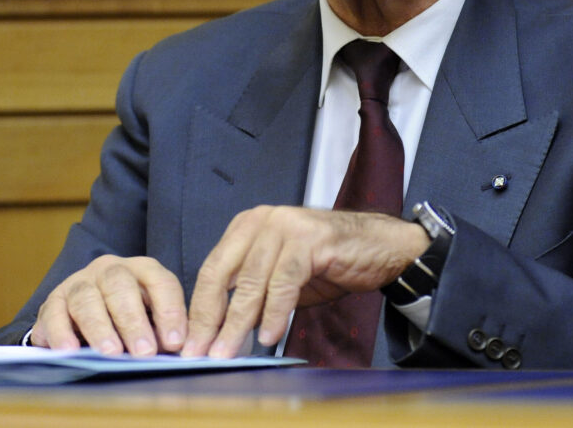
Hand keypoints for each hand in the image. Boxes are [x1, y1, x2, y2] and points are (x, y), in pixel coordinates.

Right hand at [29, 255, 186, 356]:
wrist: (84, 311)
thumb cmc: (128, 317)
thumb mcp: (151, 317)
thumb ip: (161, 330)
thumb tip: (173, 349)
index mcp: (142, 269)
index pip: (160, 282)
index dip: (169, 311)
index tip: (174, 342)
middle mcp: (109, 269)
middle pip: (120, 285)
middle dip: (133, 320)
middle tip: (144, 351)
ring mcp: (79, 282)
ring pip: (86, 298)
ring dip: (99, 327)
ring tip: (111, 353)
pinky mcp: (53, 301)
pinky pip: (53, 313)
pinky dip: (61, 332)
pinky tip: (69, 350)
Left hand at [182, 206, 428, 357]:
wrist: (381, 247)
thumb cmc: (331, 262)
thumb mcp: (283, 279)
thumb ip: (253, 296)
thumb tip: (222, 334)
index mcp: (248, 226)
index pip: (211, 270)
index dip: (199, 310)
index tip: (191, 344)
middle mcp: (261, 220)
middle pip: (223, 274)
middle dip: (210, 319)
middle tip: (202, 352)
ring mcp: (285, 226)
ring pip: (251, 281)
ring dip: (238, 323)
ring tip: (229, 351)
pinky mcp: (310, 239)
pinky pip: (284, 280)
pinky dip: (275, 311)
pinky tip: (269, 335)